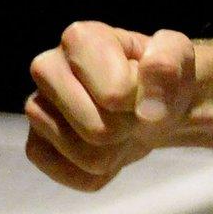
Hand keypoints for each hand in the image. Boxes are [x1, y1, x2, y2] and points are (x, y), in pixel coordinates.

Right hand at [25, 22, 194, 190]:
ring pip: (87, 156)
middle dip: (128, 127)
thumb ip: (167, 67)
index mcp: (79, 38)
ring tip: (121, 125)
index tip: (142, 84)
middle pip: (98, 130)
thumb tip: (148, 110)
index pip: (115, 94)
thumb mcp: (177, 54)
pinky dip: (100, 172)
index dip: (139, 97)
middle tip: (132, 109)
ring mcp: (37, 108)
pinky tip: (106, 147)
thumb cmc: (161, 73)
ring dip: (117, 150)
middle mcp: (47, 68)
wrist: (153, 101)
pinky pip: (72, 175)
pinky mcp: (35, 144)